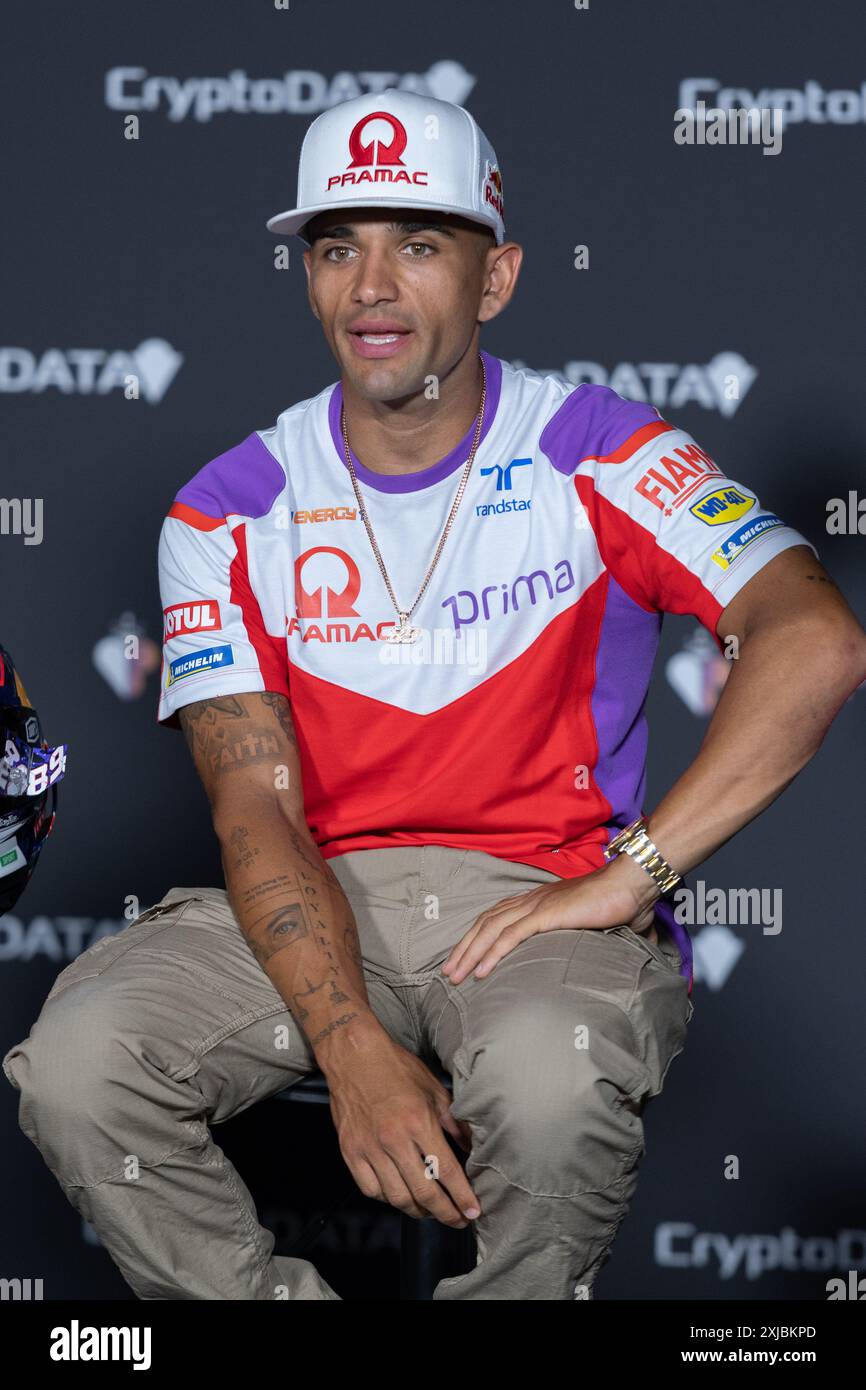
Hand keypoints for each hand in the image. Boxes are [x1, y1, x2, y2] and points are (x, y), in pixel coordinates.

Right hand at [323, 1025, 480, 1225]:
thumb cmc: (396, 1068)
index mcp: (418, 1122)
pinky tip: (400, 1196)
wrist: (354, 1056)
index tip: (473, 1210)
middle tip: (457, 1219)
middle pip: (423, 1192)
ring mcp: (369, 1148)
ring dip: (418, 1211)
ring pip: (397, 1197)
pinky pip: (371, 1190)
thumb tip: (472, 1148)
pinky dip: (388, 1199)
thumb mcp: (433, 1089)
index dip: (462, 1196)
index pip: (446, 1171)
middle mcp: (394, 1139)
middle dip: (445, 1213)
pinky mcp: (351, 1152)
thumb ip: (454, 1123)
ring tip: (431, 1211)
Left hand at [441, 857, 659, 984]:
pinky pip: (511, 936)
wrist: (630, 884)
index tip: (464, 958)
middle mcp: (530, 900)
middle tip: (448, 974)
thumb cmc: (620, 902)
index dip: (476, 937)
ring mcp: (536, 906)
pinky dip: (492, 954)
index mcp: (538, 900)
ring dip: (470, 954)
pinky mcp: (545, 915)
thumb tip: (611, 955)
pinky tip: (481, 971)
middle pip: (485, 924)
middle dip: (463, 949)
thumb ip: (594, 939)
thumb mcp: (597, 924)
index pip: (496, 917)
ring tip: (455, 977)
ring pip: (491, 931)